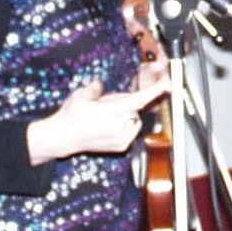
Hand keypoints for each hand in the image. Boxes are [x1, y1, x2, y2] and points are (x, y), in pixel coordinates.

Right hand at [27, 76, 168, 164]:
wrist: (64, 138)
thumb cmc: (71, 115)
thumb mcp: (80, 96)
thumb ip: (94, 89)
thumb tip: (100, 85)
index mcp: (110, 112)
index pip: (139, 99)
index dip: (154, 90)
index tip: (167, 83)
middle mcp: (118, 127)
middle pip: (135, 108)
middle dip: (126, 102)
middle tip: (107, 104)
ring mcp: (121, 139)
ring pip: (135, 119)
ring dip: (127, 114)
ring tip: (106, 117)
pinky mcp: (122, 147)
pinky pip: (132, 129)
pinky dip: (127, 125)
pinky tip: (110, 126)